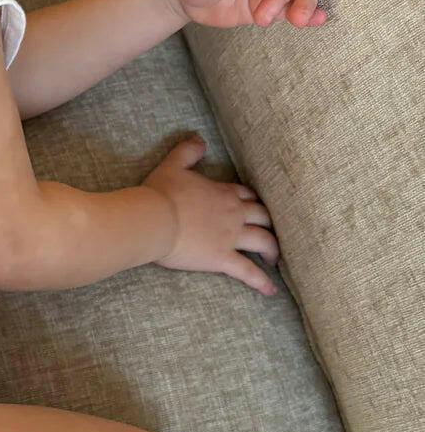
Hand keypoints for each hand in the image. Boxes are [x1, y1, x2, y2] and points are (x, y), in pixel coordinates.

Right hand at [142, 135, 279, 295]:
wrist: (154, 219)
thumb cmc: (161, 193)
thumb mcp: (172, 165)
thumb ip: (188, 151)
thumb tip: (200, 140)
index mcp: (223, 193)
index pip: (246, 195)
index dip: (252, 201)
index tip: (254, 206)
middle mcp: (233, 214)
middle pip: (263, 216)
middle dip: (270, 223)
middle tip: (272, 231)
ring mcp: (231, 237)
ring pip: (263, 241)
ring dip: (272, 249)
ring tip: (276, 258)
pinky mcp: (222, 258)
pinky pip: (248, 271)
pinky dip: (261, 282)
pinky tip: (271, 291)